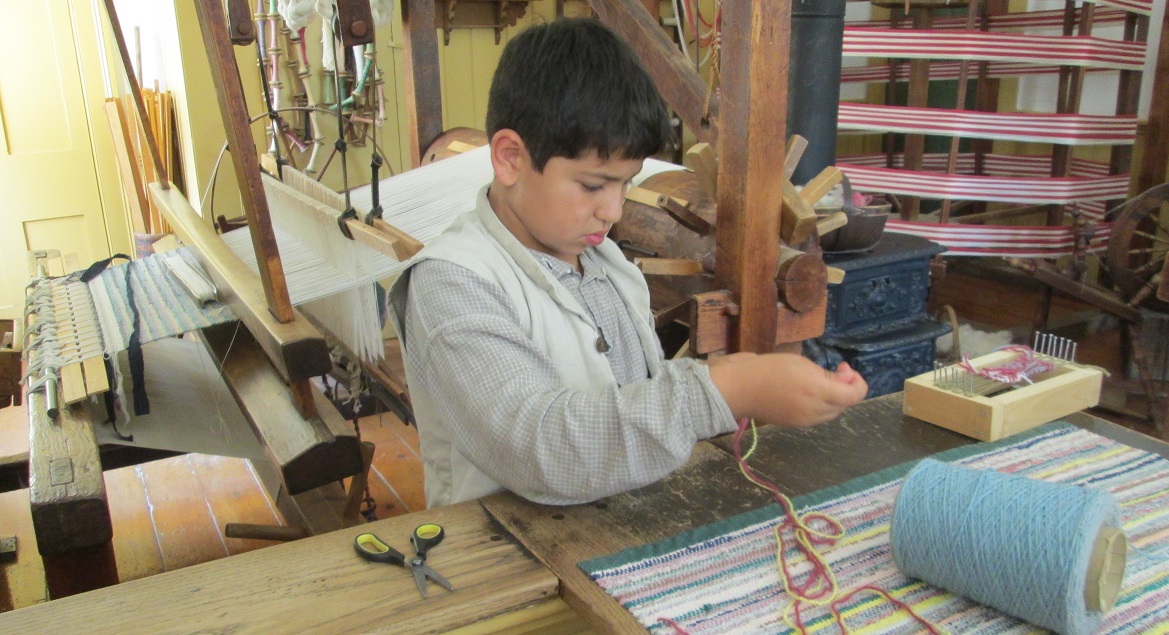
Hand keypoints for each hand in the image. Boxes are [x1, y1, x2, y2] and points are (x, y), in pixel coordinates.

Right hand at [707, 353, 867, 427]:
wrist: (739, 390)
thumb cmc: (768, 369)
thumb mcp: (801, 363)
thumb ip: (828, 375)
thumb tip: (847, 380)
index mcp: (818, 391)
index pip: (854, 395)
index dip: (858, 382)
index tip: (845, 367)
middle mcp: (816, 411)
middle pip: (845, 404)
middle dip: (845, 388)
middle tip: (833, 370)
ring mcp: (806, 421)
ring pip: (832, 412)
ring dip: (833, 398)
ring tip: (818, 382)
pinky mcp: (796, 425)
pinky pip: (818, 417)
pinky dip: (820, 406)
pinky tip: (806, 394)